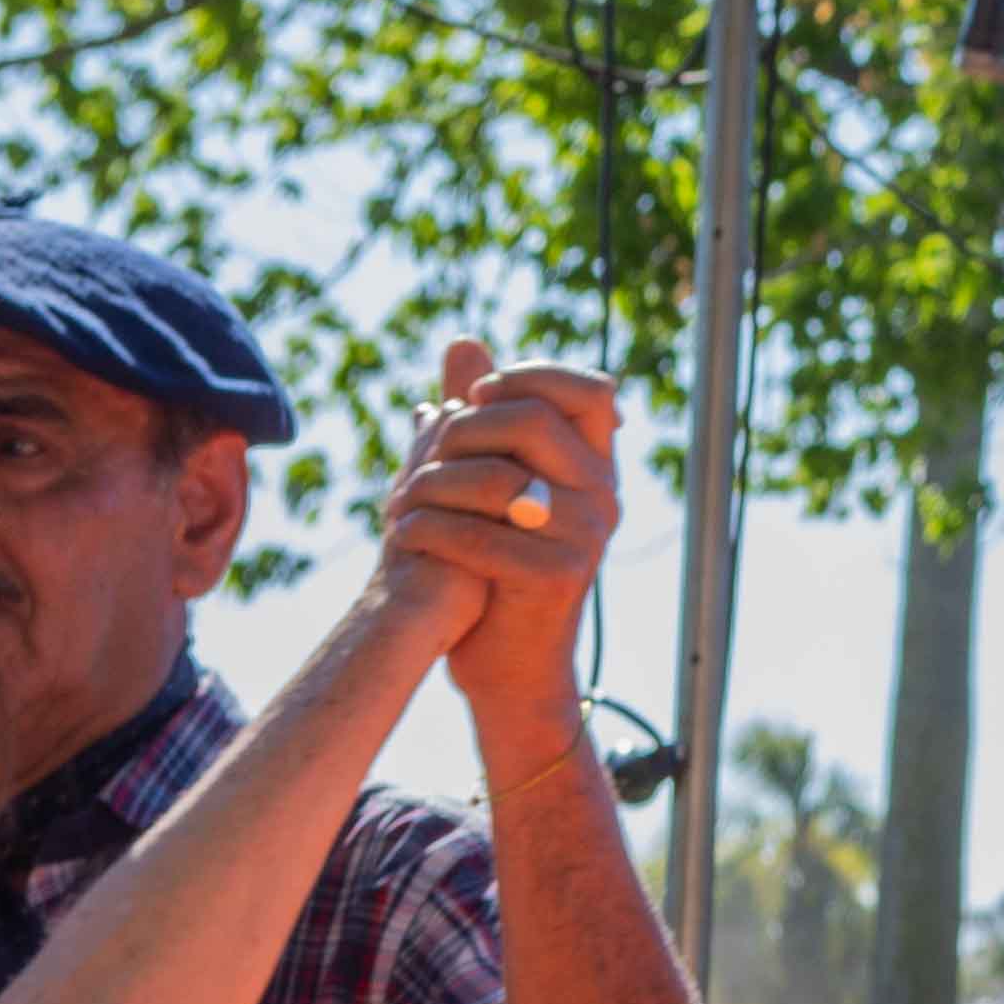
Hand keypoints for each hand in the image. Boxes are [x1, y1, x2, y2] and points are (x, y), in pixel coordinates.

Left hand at [376, 343, 624, 711]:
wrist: (509, 663)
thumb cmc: (494, 565)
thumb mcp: (489, 481)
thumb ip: (481, 414)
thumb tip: (464, 341)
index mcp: (595, 467)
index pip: (591, 390)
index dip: (531, 376)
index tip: (477, 394)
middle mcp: (603, 497)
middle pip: (537, 421)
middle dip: (465, 428)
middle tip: (426, 453)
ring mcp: (585, 538)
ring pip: (501, 478)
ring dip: (433, 481)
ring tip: (400, 500)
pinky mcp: (557, 578)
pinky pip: (481, 535)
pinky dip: (431, 529)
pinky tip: (405, 534)